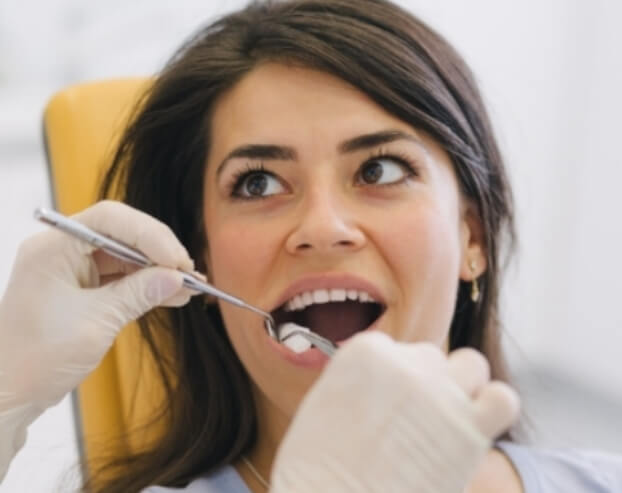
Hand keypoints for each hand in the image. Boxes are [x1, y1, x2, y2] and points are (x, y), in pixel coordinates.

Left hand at [0, 200, 195, 479]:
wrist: (10, 394)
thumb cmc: (38, 359)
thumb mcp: (96, 323)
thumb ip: (138, 294)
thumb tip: (177, 278)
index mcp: (53, 248)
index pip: (110, 220)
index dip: (149, 234)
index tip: (177, 261)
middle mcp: (61, 250)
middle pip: (121, 233)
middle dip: (158, 252)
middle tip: (188, 274)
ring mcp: (71, 269)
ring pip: (126, 256)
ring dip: (157, 271)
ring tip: (189, 287)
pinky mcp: (81, 288)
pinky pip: (121, 277)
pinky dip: (146, 286)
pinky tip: (173, 295)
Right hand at [271, 332, 518, 491]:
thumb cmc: (318, 469)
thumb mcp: (324, 405)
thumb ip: (358, 383)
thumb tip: (384, 388)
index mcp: (367, 351)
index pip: (395, 350)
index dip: (392, 382)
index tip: (384, 410)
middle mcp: (406, 363)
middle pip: (431, 359)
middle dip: (425, 386)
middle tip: (411, 425)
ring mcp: (440, 393)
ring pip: (472, 365)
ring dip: (464, 386)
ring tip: (448, 420)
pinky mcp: (470, 427)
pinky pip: (503, 400)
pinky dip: (494, 408)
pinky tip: (476, 427)